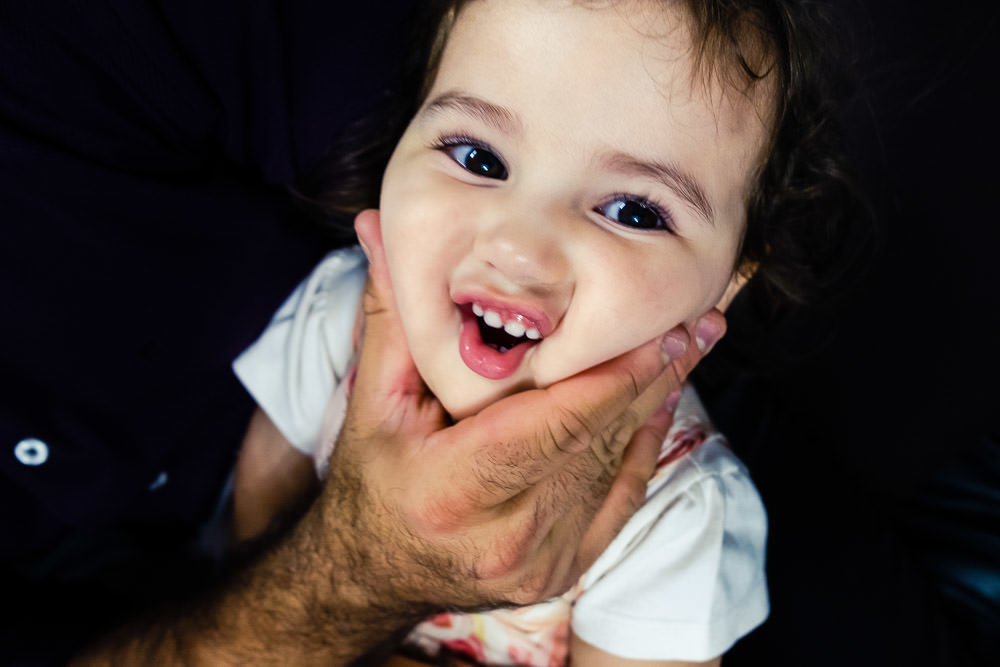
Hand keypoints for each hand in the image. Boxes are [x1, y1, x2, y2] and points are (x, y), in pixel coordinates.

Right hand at [320, 210, 725, 613]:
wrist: (372, 574)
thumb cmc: (372, 481)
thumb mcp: (374, 400)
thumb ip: (393, 315)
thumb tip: (378, 226)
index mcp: (454, 492)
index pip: (555, 427)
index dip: (613, 377)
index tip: (659, 330)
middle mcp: (506, 536)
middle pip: (598, 442)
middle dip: (653, 375)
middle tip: (699, 319)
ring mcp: (541, 561)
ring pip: (615, 465)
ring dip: (655, 403)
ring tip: (691, 346)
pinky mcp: (563, 568)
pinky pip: (619, 498)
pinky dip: (642, 445)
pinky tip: (662, 400)